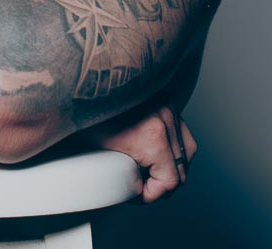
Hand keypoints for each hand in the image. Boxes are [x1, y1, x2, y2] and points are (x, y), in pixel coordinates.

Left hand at [83, 103, 197, 203]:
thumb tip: (113, 192)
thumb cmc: (84, 107)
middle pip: (182, 169)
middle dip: (161, 184)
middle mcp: (165, 120)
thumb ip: (110, 175)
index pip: (170, 181)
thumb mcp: (92, 148)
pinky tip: (157, 150)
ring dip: (172, 165)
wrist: (87, 76)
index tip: (137, 194)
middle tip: (140, 187)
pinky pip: (181, 129)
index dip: (153, 195)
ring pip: (188, 150)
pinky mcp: (165, 98)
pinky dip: (174, 144)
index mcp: (152, 136)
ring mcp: (167, 107)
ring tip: (149, 171)